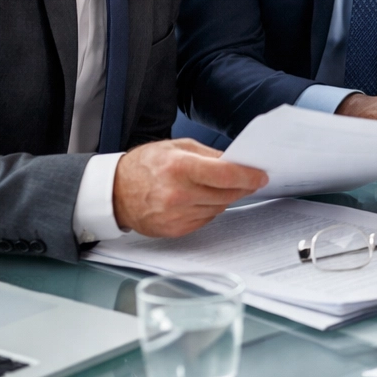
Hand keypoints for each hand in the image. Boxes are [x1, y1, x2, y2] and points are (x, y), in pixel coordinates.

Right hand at [112, 138, 267, 236]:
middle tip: (250, 180)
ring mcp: (176, 215)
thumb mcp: (177, 147)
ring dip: (225, 198)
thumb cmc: (145, 165)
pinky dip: (209, 209)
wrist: (114, 192)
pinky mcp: (174, 230)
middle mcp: (178, 194)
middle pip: (227, 194)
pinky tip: (200, 199)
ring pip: (218, 208)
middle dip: (242, 186)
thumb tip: (237, 162)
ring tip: (218, 187)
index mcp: (180, 168)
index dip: (248, 176)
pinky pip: (205, 219)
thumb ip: (209, 155)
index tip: (262, 175)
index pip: (226, 175)